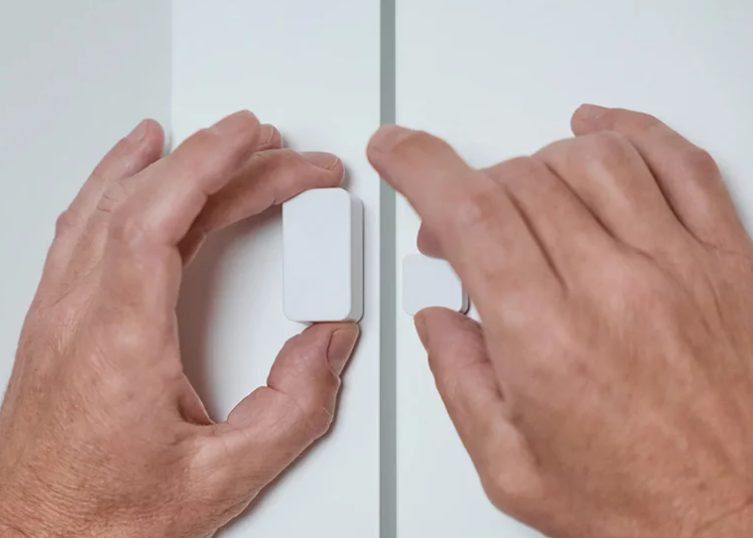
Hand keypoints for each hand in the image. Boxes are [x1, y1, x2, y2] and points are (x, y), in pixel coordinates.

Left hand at [0, 111, 358, 536]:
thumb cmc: (105, 518)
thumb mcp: (224, 476)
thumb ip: (294, 406)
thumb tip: (329, 342)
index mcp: (118, 341)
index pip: (159, 217)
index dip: (211, 162)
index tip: (257, 140)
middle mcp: (78, 315)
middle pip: (149, 201)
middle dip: (222, 162)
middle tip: (281, 156)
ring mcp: (59, 313)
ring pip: (107, 203)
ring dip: (167, 160)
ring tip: (218, 140)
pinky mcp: (57, 320)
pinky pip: (84, 227)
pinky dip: (116, 182)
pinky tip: (133, 170)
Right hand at [368, 105, 752, 537]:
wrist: (744, 522)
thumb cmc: (643, 507)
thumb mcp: (514, 468)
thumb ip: (460, 383)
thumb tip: (439, 321)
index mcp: (548, 340)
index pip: (470, 214)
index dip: (419, 167)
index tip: (397, 151)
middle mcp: (615, 289)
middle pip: (523, 182)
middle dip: (468, 188)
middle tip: (455, 225)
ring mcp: (679, 266)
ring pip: (594, 159)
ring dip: (536, 164)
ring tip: (517, 194)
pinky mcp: (730, 259)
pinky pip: (680, 162)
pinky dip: (632, 131)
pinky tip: (601, 132)